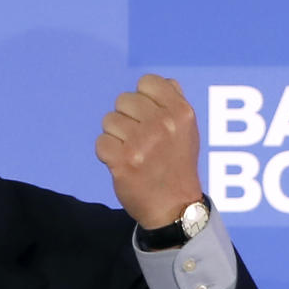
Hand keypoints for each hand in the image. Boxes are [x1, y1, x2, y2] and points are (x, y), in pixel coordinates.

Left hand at [95, 74, 202, 228]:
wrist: (174, 207)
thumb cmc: (177, 164)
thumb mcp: (188, 129)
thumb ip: (174, 102)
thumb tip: (160, 82)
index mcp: (181, 112)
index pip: (147, 82)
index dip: (142, 99)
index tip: (147, 117)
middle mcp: (163, 124)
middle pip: (123, 100)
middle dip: (126, 118)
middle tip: (139, 139)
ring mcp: (142, 143)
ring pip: (109, 120)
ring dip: (116, 136)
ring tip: (132, 153)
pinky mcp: (123, 161)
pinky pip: (101, 142)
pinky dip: (107, 154)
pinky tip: (122, 163)